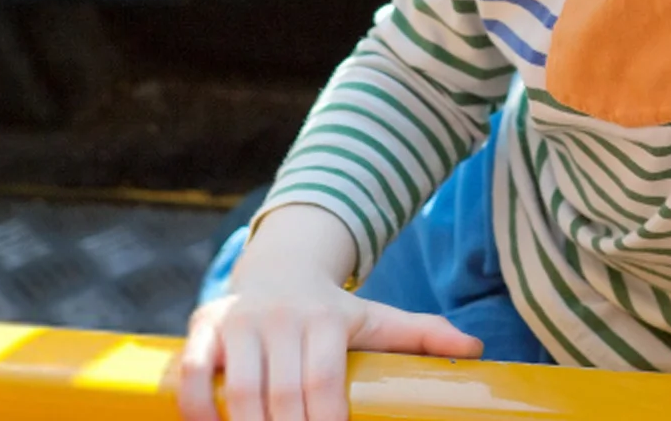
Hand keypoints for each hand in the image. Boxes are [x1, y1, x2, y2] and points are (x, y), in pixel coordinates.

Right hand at [175, 204, 482, 420]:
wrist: (278, 264)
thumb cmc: (332, 310)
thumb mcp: (377, 317)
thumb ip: (422, 333)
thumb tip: (477, 350)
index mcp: (324, 320)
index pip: (323, 388)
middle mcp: (279, 317)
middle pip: (281, 397)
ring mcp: (239, 319)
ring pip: (238, 389)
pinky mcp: (205, 323)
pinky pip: (193, 369)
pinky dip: (196, 406)